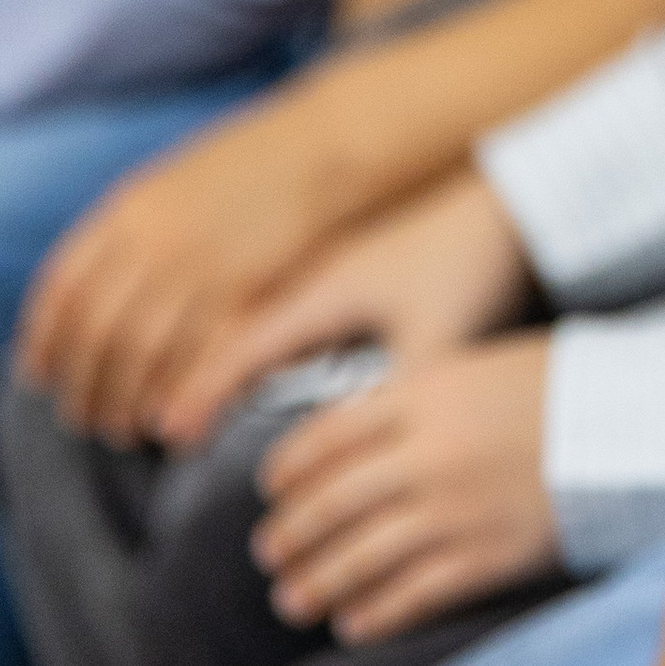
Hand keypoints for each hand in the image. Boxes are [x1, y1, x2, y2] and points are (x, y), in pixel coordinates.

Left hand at [15, 80, 356, 444]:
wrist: (324, 144)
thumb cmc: (249, 164)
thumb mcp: (168, 183)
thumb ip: (125, 232)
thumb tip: (86, 292)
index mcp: (126, 210)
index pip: (60, 289)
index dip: (42, 341)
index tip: (37, 376)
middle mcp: (153, 240)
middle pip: (94, 331)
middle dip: (80, 386)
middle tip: (80, 420)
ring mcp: (199, 265)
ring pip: (138, 353)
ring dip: (121, 401)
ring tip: (121, 429)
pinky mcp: (246, 288)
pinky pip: (195, 356)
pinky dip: (175, 396)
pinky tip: (168, 421)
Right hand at [159, 169, 536, 449]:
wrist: (508, 201)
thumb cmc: (471, 264)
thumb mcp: (436, 339)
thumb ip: (392, 399)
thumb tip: (360, 464)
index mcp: (320, 292)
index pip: (237, 348)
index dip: (200, 393)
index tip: (166, 436)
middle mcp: (311, 277)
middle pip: (230, 331)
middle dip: (191, 377)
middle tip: (156, 429)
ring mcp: (328, 267)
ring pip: (254, 318)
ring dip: (221, 359)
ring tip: (188, 405)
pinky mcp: (353, 266)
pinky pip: (283, 308)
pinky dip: (258, 342)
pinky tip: (263, 370)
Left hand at [252, 334, 556, 642]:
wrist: (636, 419)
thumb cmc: (561, 383)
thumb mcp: (476, 367)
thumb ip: (415, 397)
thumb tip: (359, 439)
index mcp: (419, 395)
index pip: (322, 439)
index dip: (285, 471)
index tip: (272, 490)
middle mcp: (425, 455)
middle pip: (329, 504)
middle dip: (289, 536)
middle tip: (270, 554)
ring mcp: (453, 511)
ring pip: (358, 558)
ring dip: (316, 584)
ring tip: (295, 599)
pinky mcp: (485, 558)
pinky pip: (409, 596)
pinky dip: (372, 614)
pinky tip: (352, 624)